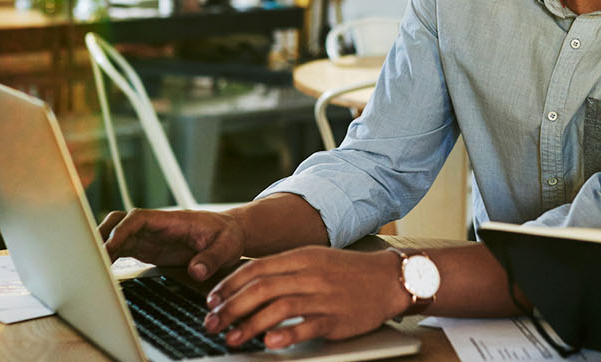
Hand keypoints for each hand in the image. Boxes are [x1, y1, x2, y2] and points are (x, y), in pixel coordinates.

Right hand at [98, 208, 244, 280]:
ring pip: (116, 233)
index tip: (111, 246)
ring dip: (102, 245)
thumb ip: (212, 258)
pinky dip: (109, 256)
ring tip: (91, 265)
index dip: (121, 230)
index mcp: (172, 220)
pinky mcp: (148, 248)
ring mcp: (150, 236)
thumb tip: (196, 271)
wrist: (229, 235)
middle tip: (90, 257)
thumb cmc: (228, 236)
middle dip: (102, 235)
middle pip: (119, 221)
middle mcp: (156, 226)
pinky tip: (102, 270)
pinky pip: (122, 248)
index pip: (138, 218)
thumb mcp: (228, 247)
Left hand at [203, 247, 407, 349]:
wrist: (389, 279)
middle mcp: (310, 274)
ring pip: (279, 308)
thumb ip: (282, 270)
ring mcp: (324, 296)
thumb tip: (245, 285)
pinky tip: (269, 342)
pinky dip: (286, 334)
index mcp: (301, 257)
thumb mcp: (313, 259)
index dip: (229, 285)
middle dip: (231, 308)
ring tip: (232, 338)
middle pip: (262, 288)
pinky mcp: (337, 318)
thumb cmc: (347, 272)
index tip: (211, 301)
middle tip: (213, 324)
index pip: (256, 268)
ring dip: (250, 325)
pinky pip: (308, 326)